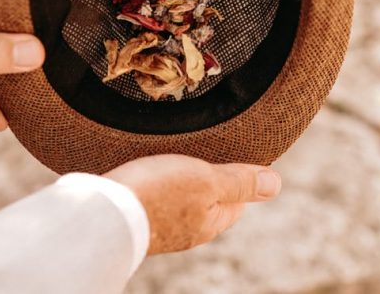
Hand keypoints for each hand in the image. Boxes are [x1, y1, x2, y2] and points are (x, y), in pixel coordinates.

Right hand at [105, 154, 280, 254]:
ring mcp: (162, 227)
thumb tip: (275, 184)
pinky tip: (150, 173)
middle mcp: (189, 230)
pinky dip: (158, 185)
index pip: (239, 201)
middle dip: (209, 178)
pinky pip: (156, 200)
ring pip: (182, 200)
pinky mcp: (138, 218)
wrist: (104, 213)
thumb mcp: (207, 180)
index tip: (234, 152)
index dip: (240, 176)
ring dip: (181, 180)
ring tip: (174, 156)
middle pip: (210, 201)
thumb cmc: (159, 192)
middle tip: (202, 149)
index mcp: (212, 222)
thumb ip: (239, 182)